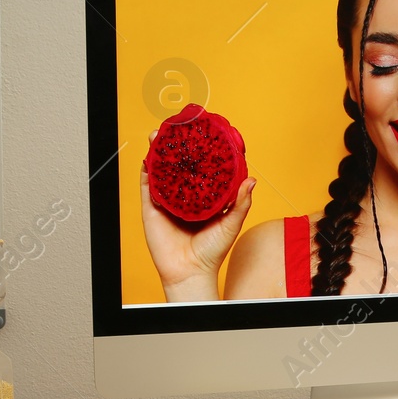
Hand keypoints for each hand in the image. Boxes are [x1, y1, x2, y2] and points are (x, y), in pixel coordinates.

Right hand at [139, 136, 254, 301]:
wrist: (190, 272)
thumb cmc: (212, 251)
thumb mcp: (231, 224)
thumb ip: (240, 203)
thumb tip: (252, 180)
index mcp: (204, 196)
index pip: (203, 168)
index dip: (204, 150)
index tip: (206, 132)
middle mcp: (185, 195)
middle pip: (180, 164)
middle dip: (177, 145)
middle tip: (179, 126)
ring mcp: (168, 200)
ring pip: (161, 171)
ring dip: (158, 152)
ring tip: (158, 134)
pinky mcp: (152, 208)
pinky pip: (147, 186)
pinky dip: (146, 171)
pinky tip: (147, 158)